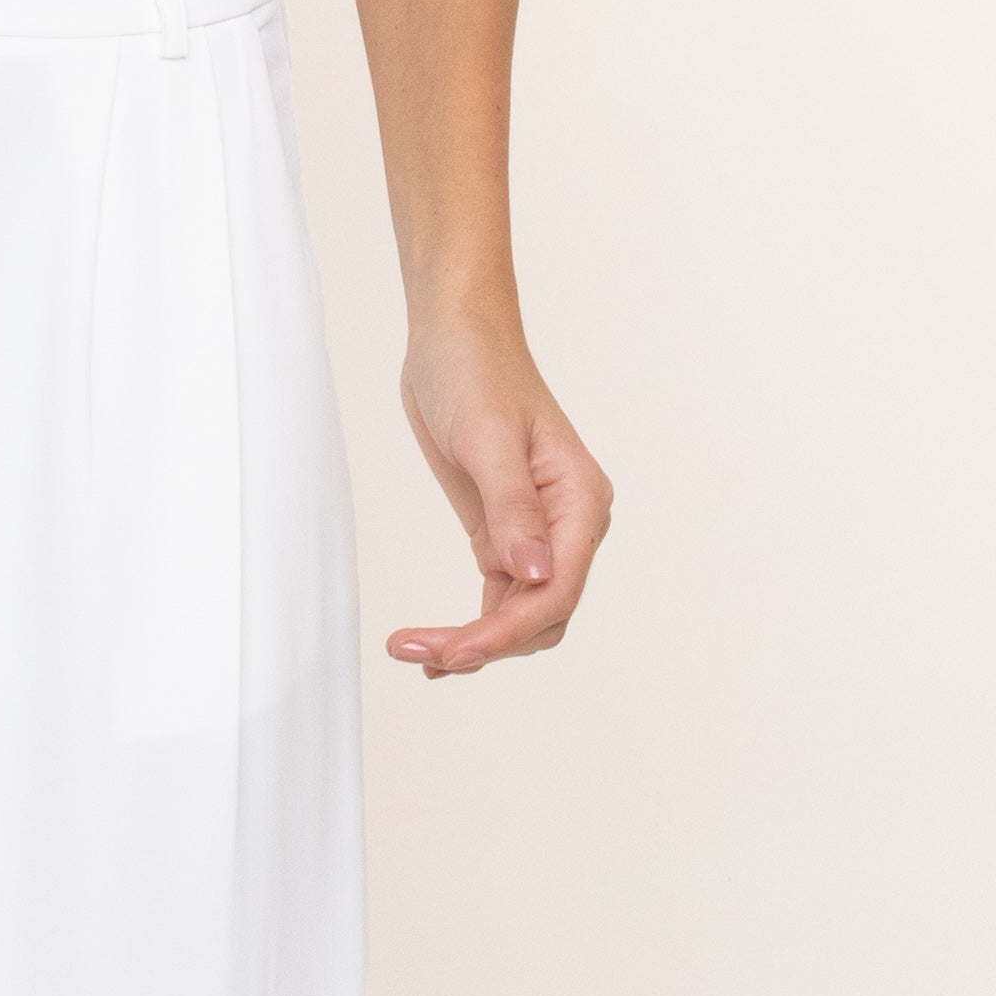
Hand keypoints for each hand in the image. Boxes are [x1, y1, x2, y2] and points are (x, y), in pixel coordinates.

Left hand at [391, 312, 611, 676]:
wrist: (455, 338)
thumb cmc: (476, 373)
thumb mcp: (488, 439)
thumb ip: (512, 509)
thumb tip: (535, 575)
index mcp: (581, 501)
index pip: (557, 590)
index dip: (508, 631)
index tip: (455, 651)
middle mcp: (568, 525)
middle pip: (542, 615)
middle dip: (486, 644)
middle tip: (421, 657)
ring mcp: (537, 533)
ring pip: (521, 615)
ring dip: (475, 642)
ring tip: (415, 653)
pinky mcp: (503, 533)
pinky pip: (500, 598)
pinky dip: (473, 626)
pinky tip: (436, 647)